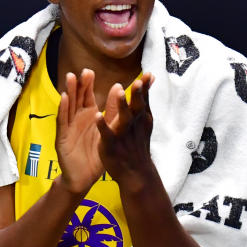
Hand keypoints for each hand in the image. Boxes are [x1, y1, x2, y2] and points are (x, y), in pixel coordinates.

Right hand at [54, 69, 104, 195]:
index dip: (87, 84)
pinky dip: (62, 109)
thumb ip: (112, 110)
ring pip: (68, 107)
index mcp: (87, 116)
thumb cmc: (94, 154)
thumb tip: (119, 88)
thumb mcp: (107, 130)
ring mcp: (68, 127)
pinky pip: (62, 121)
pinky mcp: (62, 138)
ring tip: (71, 78)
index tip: (90, 71)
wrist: (83, 178)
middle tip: (83, 72)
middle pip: (76, 98)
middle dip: (79, 85)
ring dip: (69, 92)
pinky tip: (64, 99)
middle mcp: (76, 119)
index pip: (87, 96)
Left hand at [96, 73, 156, 190]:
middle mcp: (134, 125)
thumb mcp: (143, 120)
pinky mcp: (110, 145)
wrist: (135, 173)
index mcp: (141, 118)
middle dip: (137, 94)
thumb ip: (143, 99)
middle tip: (138, 81)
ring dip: (121, 105)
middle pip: (137, 107)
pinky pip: (106, 134)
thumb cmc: (138, 143)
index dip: (145, 87)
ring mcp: (123, 135)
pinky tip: (97, 116)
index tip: (148, 74)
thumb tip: (149, 78)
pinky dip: (102, 125)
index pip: (144, 100)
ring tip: (118, 92)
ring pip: (123, 119)